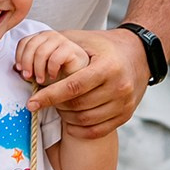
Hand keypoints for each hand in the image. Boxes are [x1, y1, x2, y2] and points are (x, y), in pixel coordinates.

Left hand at [14, 29, 90, 88]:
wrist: (81, 80)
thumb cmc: (61, 76)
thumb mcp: (39, 71)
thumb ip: (28, 68)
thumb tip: (15, 68)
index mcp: (42, 39)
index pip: (25, 41)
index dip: (20, 56)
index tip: (20, 70)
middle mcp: (51, 37)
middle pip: (31, 45)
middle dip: (27, 63)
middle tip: (29, 77)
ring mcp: (62, 41)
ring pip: (41, 51)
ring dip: (38, 69)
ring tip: (41, 80)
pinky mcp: (72, 49)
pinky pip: (54, 57)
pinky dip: (51, 69)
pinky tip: (54, 76)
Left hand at [23, 28, 148, 138]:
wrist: (140, 54)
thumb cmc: (105, 46)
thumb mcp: (84, 39)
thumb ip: (59, 47)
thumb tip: (29, 59)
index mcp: (107, 66)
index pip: (73, 86)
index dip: (50, 96)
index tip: (31, 103)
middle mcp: (119, 86)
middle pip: (79, 105)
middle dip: (57, 106)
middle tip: (46, 102)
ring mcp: (124, 102)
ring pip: (87, 119)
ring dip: (67, 118)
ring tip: (59, 108)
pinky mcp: (126, 114)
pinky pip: (98, 130)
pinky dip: (81, 129)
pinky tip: (70, 122)